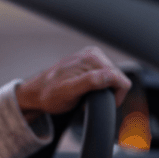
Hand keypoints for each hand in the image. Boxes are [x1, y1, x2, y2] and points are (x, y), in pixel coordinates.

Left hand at [16, 47, 131, 121]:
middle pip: (118, 79)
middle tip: (87, 99)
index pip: (121, 81)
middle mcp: (93, 54)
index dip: (114, 97)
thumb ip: (91, 82)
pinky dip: (99, 84)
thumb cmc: (50, 95)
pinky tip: (86, 89)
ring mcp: (92, 55)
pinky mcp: (90, 60)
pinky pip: (106, 75)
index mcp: (92, 59)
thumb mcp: (69, 92)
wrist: (37, 92)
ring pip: (114, 78)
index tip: (97, 103)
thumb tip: (110, 75)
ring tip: (85, 94)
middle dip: (107, 93)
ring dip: (103, 89)